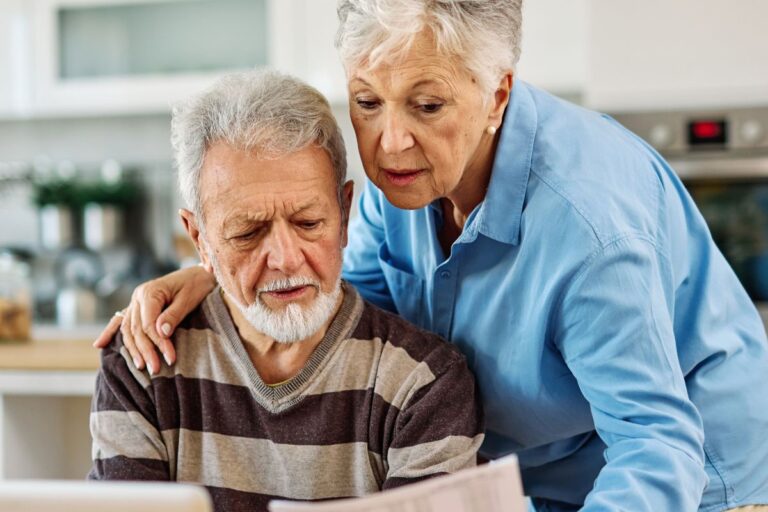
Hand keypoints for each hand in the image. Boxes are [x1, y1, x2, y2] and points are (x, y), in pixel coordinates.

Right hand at [92, 265, 215, 373]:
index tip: (170, 358)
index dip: (158, 343)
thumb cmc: (196, 285)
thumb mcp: (189, 299)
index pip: (148, 324)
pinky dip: (110, 333)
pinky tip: (99, 345)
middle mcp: (138, 297)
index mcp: (150, 292)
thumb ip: (173, 315)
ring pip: (128, 330)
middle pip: (136, 329)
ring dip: (133, 350)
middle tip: (156, 369)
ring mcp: (135, 302)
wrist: (199, 273)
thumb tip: (160, 333)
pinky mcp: (137, 307)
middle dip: (146, 351)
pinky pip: (122, 322)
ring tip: (142, 367)